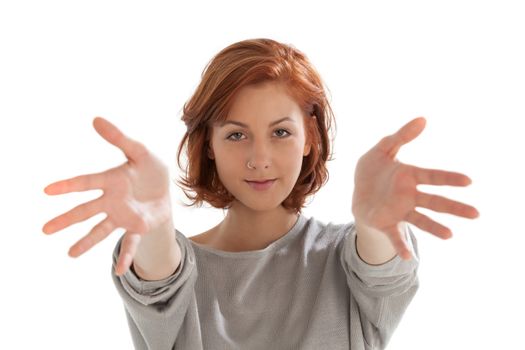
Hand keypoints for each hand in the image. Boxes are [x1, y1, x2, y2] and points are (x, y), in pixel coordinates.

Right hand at [42, 117, 172, 274]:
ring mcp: (123, 216)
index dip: (68, 186)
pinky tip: (120, 270)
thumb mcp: (140, 152)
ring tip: (70, 254)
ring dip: (86, 242)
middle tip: (45, 229)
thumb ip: (120, 139)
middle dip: (66, 220)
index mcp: (112, 181)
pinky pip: (130, 243)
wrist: (166, 190)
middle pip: (86, 211)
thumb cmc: (150, 170)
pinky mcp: (138, 227)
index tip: (48, 190)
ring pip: (101, 230)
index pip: (86, 183)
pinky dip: (125, 256)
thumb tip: (95, 119)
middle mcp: (112, 201)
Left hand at [351, 117, 479, 258]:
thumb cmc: (373, 171)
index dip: (449, 179)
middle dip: (454, 207)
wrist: (356, 192)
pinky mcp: (385, 223)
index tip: (468, 181)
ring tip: (449, 235)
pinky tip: (408, 257)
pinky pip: (395, 235)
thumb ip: (401, 136)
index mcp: (410, 176)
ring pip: (420, 220)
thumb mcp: (382, 149)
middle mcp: (409, 196)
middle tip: (475, 214)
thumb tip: (423, 119)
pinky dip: (401, 246)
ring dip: (434, 227)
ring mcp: (399, 211)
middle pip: (435, 201)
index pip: (433, 177)